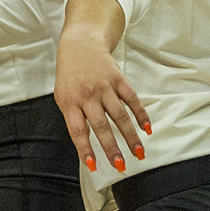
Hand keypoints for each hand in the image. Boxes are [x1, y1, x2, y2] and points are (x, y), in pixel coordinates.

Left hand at [54, 28, 150, 173]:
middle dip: (112, 148)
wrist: (80, 45)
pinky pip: (132, 100)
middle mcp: (87, 95)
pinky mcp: (118, 80)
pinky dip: (141, 115)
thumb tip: (87, 144)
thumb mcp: (62, 96)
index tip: (93, 166)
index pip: (78, 130)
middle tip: (121, 166)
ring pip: (120, 116)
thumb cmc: (70, 76)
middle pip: (102, 126)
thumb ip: (73, 118)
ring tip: (138, 154)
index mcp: (70, 102)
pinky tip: (147, 129)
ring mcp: (104, 87)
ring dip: (130, 136)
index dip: (85, 149)